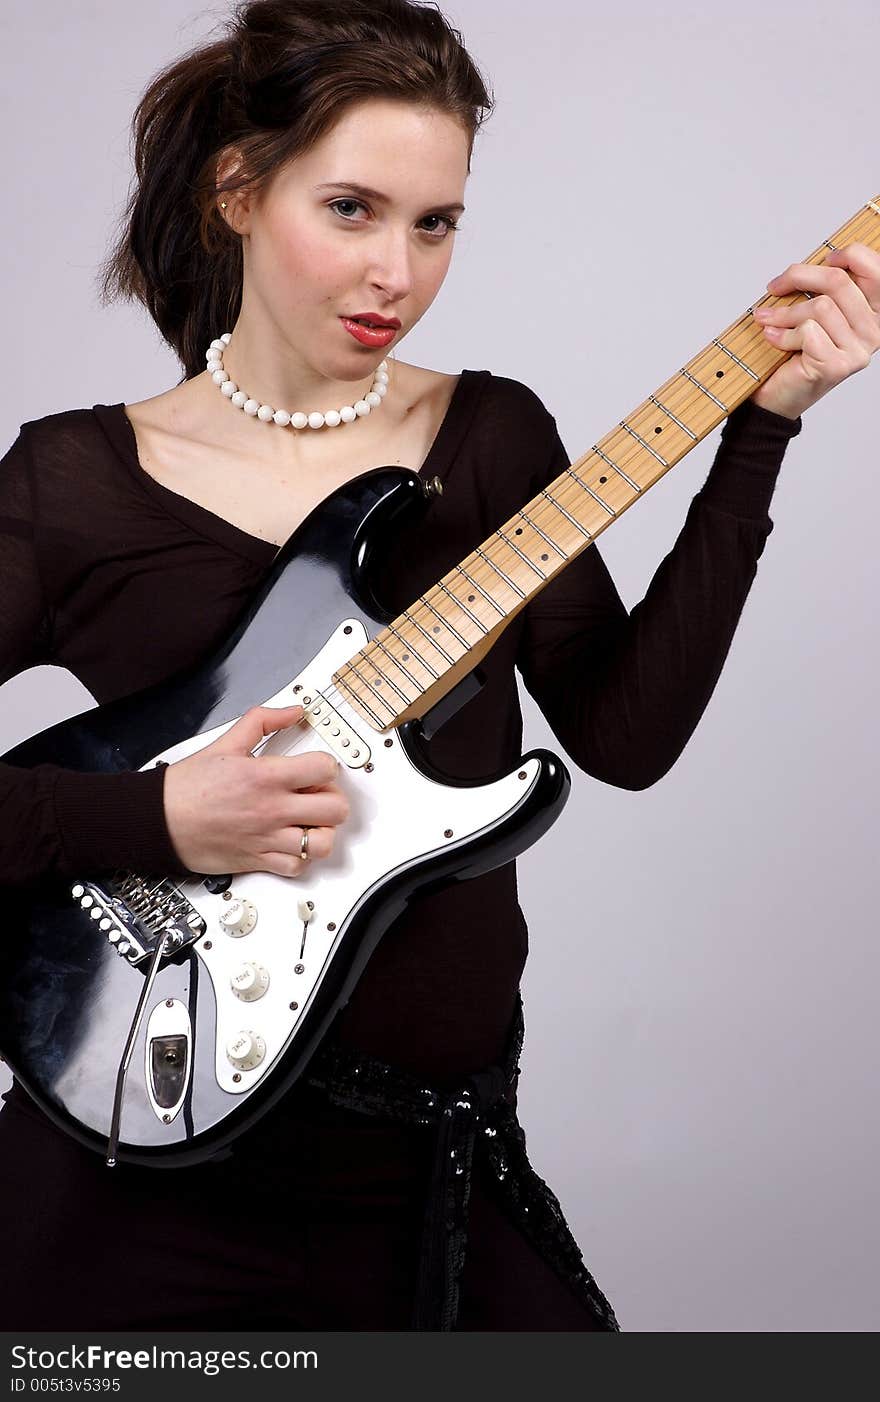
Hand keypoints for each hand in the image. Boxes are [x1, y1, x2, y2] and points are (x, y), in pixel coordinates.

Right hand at [163, 704, 349, 877]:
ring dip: (322, 831)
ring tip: (310, 822)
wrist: (157, 821)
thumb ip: (262, 722)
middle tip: (319, 795)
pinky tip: (292, 842)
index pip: (325, 769)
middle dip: (333, 798)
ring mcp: (267, 837)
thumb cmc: (186, 788)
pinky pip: (297, 866)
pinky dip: (301, 857)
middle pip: (334, 808)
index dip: (327, 766)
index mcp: (266, 777)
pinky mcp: (258, 860)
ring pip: (322, 843)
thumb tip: (290, 712)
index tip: (318, 768)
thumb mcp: (225, 744)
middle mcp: (272, 809)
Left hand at [748, 242, 879, 419]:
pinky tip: (774, 339)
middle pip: (838, 281)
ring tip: (768, 320)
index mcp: (875, 313)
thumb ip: (827, 287)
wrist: (778, 396)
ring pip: (820, 306)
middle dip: (799, 277)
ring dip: (784, 312)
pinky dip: (783, 333)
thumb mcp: (815, 310)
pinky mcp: (837, 365)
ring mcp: (858, 351)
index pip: (876, 269)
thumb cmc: (796, 351)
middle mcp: (875, 331)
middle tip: (774, 287)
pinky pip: (808, 331)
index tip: (825, 259)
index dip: (851, 255)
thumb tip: (824, 258)